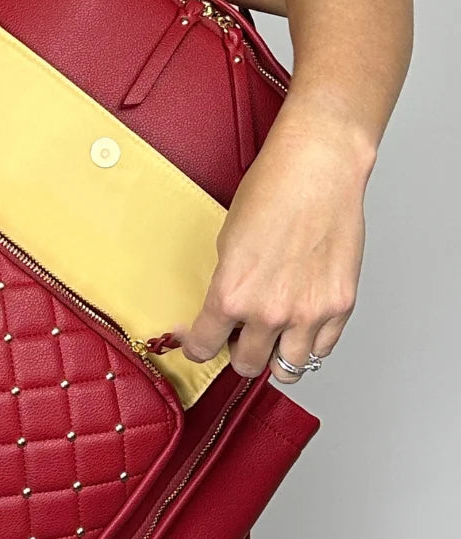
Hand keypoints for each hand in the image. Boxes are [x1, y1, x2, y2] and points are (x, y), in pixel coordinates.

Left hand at [169, 117, 368, 384]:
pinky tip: (301, 325)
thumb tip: (225, 312)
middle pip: (247, 364)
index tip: (200, 343)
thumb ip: (227, 285)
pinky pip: (321, 349)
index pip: (204, 347)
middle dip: (239, 353)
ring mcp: (309, 313)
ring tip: (273, 337)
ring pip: (288, 368)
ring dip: (276, 356)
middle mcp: (270, 311)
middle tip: (240, 337)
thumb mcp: (227, 242)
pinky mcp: (340, 307)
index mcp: (231, 295)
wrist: (318, 170)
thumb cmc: (272, 192)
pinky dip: (309, 344)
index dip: (198, 347)